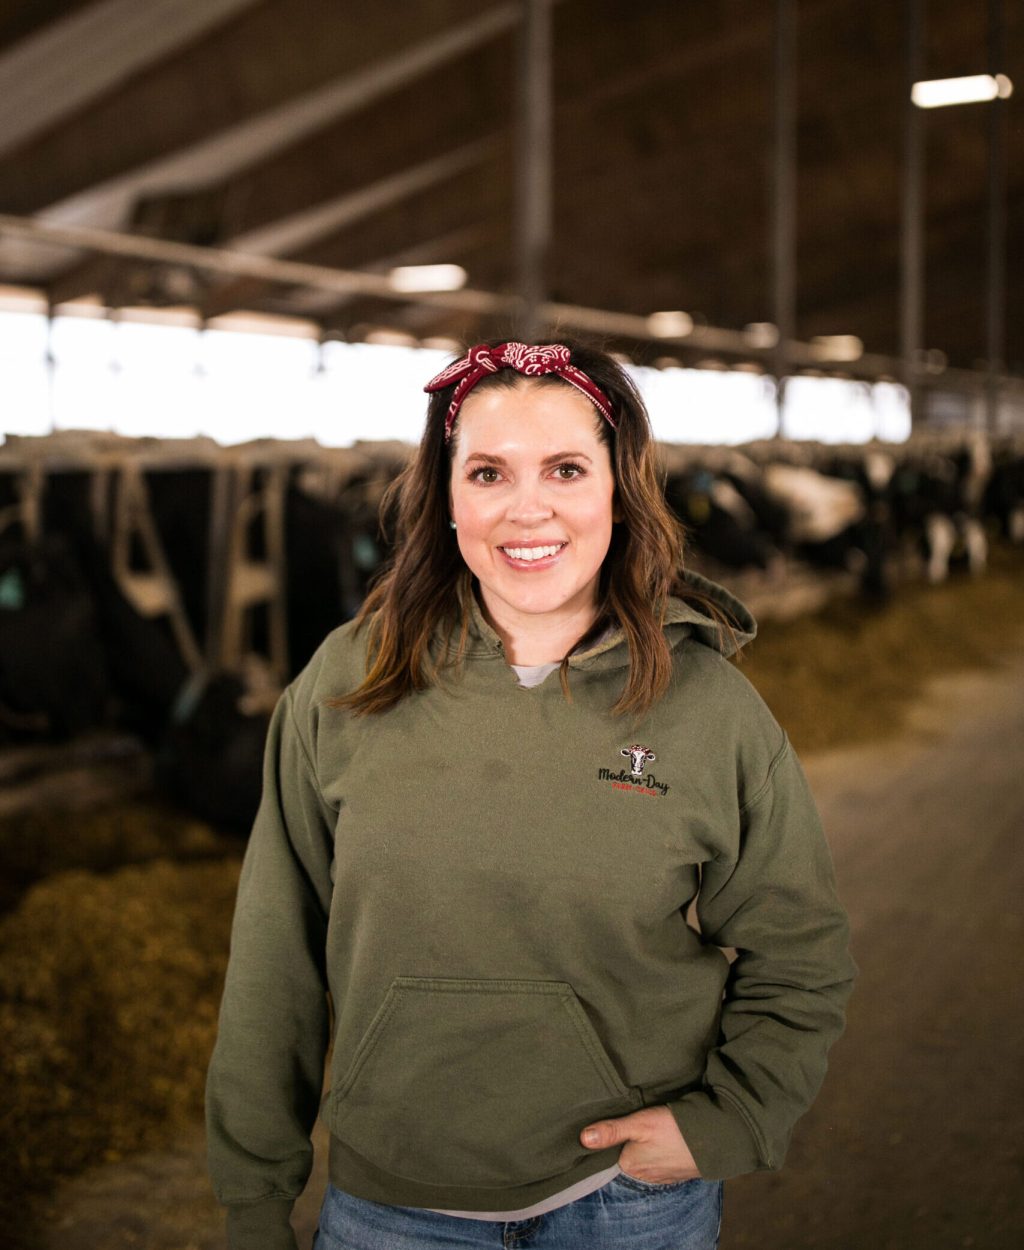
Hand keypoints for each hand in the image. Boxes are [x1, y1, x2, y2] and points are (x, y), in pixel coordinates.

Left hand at [580, 1105, 701, 1182]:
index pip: (610, 1152)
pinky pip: (662, 1161)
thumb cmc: (674, 1129)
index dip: (610, 1137)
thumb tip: (583, 1139)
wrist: (715, 1138)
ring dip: (646, 1147)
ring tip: (650, 1130)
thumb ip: (612, 1131)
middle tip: (634, 1122)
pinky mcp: (678, 1171)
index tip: (613, 1121)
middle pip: (628, 1155)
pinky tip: (665, 1139)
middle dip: (629, 1142)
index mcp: (630, 1165)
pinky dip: (661, 1151)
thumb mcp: (639, 1124)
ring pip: (646, 1158)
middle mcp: (645, 1175)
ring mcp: (663, 1175)